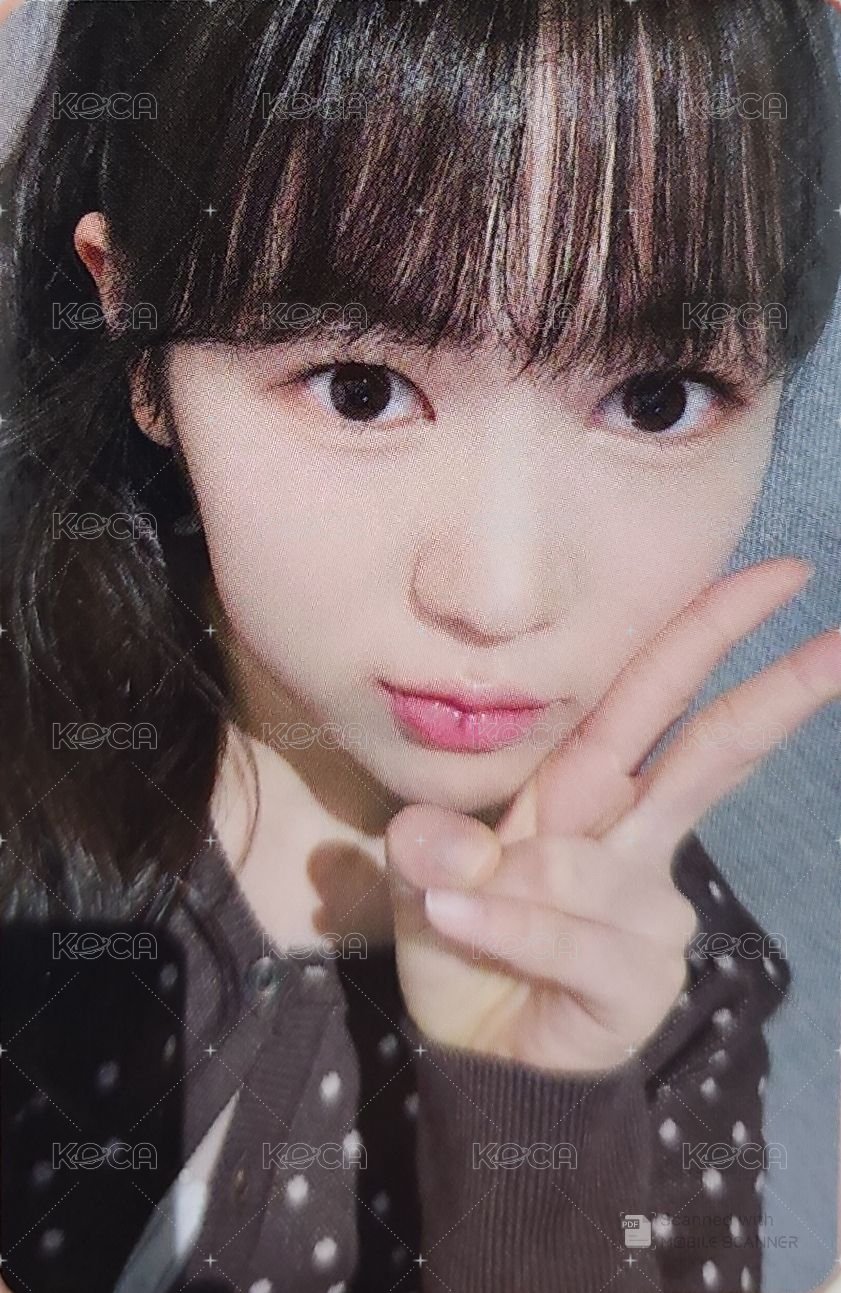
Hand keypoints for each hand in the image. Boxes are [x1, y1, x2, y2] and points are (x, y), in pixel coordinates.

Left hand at [386, 558, 839, 1073]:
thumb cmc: (466, 950)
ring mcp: (648, 908)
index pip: (657, 699)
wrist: (481, 1058)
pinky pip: (570, 937)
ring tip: (451, 908)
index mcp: (588, 790)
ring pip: (592, 868)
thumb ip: (429, 854)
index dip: (710, 635)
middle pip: (711, 753)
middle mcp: (632, 839)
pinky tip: (464, 930)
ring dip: (511, 887)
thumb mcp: (427, 887)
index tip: (780, 580)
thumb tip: (430, 838)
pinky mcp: (643, 976)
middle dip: (775, 692)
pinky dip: (509, 929)